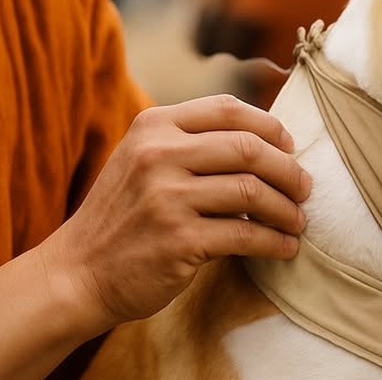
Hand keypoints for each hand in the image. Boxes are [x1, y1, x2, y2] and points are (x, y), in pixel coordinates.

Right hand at [42, 95, 309, 328]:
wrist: (77, 273)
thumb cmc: (121, 216)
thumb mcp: (141, 160)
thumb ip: (189, 143)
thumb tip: (265, 142)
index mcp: (154, 126)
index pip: (228, 109)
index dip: (269, 125)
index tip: (289, 145)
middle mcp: (159, 155)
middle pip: (249, 149)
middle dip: (288, 169)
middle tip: (305, 188)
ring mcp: (168, 198)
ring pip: (253, 192)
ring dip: (286, 209)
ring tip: (298, 221)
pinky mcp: (179, 240)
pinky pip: (246, 236)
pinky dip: (274, 242)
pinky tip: (284, 247)